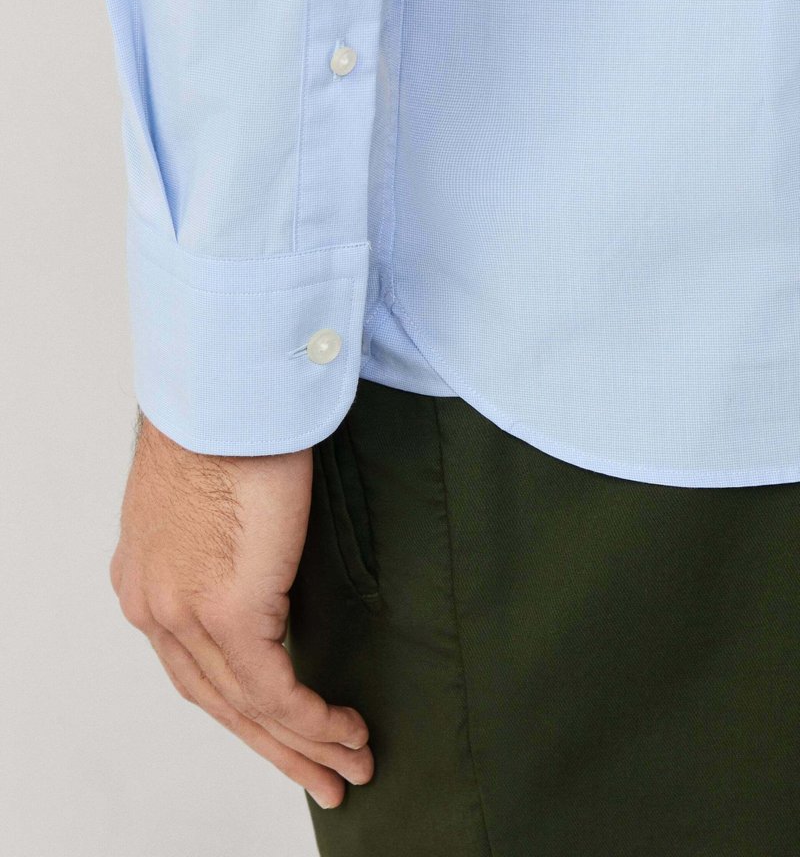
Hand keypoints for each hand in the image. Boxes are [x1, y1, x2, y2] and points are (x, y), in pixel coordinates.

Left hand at [109, 410, 373, 808]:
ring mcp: (185, 612)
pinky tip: (344, 732)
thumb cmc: (229, 421)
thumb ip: (223, 545)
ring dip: (303, 745)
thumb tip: (264, 564)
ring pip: (248, 705)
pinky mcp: (229, 609)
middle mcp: (153, 605)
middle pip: (217, 700)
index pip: (193, 664)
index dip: (244, 706)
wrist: (226, 389)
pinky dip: (312, 719)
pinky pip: (275, 689)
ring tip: (350, 767)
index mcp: (145, 578)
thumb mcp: (211, 495)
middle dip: (275, 746)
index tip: (285, 727)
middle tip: (322, 778)